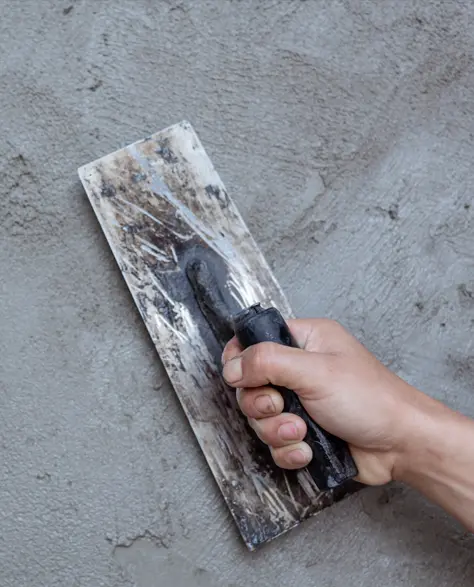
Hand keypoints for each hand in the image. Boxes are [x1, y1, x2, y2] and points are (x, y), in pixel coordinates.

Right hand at [222, 318, 427, 485]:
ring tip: (302, 431)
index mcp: (304, 341)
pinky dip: (288, 450)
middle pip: (250, 385)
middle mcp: (299, 369)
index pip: (255, 340)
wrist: (400, 445)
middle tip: (283, 406)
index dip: (240, 359)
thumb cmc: (371, 399)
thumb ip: (268, 362)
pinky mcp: (304, 432)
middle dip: (262, 404)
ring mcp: (301, 402)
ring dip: (277, 430)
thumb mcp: (315, 371)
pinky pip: (275, 443)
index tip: (240, 378)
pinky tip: (308, 448)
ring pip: (261, 418)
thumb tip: (232, 366)